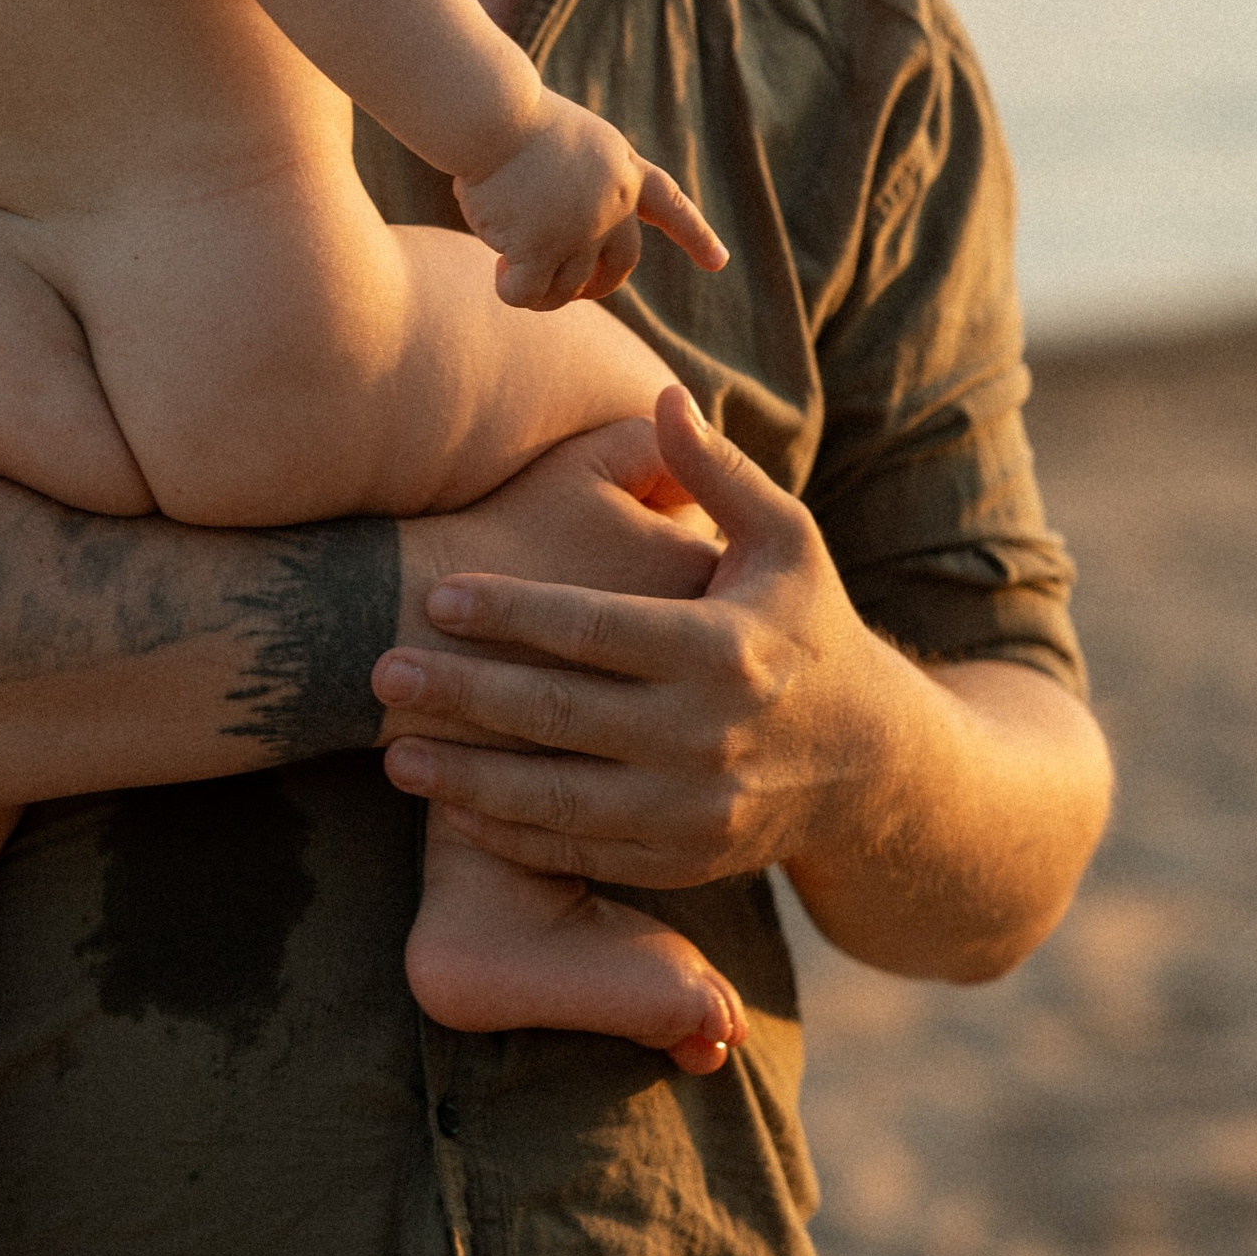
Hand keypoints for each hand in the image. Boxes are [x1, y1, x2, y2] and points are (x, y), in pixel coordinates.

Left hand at [377, 378, 902, 893]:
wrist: (874, 766)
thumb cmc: (811, 630)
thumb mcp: (787, 543)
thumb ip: (719, 474)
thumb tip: (665, 396)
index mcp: (723, 649)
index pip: (595, 629)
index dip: (513, 613)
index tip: (438, 596)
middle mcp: (707, 735)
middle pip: (560, 715)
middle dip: (463, 696)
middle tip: (381, 672)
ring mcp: (693, 808)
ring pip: (559, 800)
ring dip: (468, 781)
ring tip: (392, 754)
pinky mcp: (683, 859)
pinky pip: (583, 852)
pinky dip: (514, 837)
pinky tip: (453, 810)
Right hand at [454, 92, 725, 307]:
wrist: (490, 112)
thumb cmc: (512, 116)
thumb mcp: (567, 143)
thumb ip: (577, 188)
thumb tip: (550, 250)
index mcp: (623, 169)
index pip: (670, 204)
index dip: (695, 235)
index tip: (719, 261)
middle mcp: (612, 205)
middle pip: (619, 265)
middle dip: (598, 287)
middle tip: (575, 293)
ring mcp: (580, 231)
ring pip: (569, 288)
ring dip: (543, 291)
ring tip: (510, 273)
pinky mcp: (541, 249)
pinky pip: (528, 293)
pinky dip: (512, 290)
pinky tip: (499, 274)